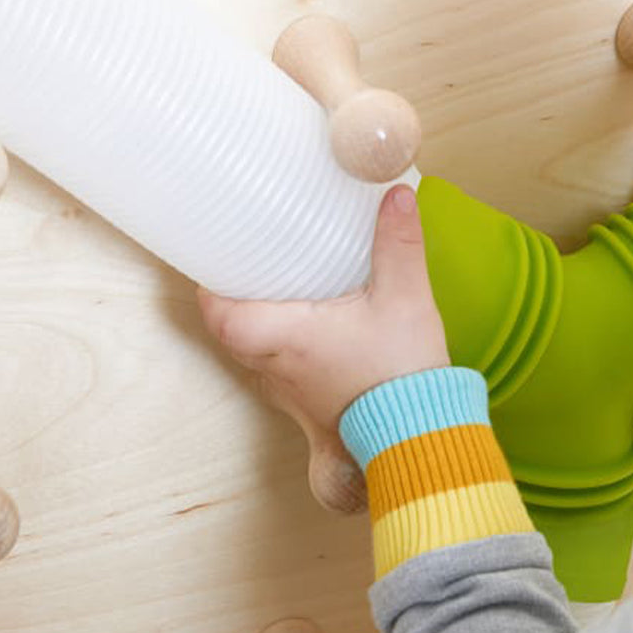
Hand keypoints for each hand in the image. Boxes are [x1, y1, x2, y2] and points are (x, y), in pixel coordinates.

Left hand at [197, 184, 449, 512]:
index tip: (216, 263)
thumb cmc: (402, 373)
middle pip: (233, 334)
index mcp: (288, 338)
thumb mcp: (405, 298)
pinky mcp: (313, 410)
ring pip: (256, 358)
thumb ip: (398, 244)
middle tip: (251, 267)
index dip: (211, 290)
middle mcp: (280, 368)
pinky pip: (282, 377)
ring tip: (282, 295)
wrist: (421, 437)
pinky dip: (286, 354)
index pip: (221, 317)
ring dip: (261, 329)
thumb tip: (396, 195)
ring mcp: (293, 395)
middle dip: (236, 300)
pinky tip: (315, 335)